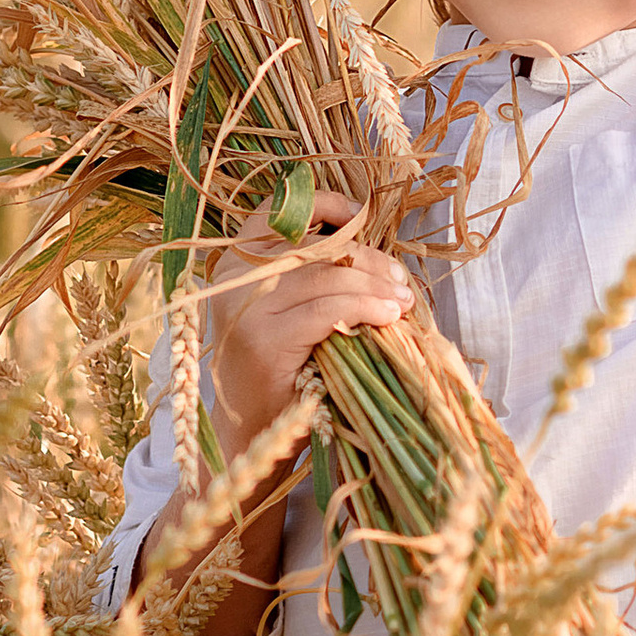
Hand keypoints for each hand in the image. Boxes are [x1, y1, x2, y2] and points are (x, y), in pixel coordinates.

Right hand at [200, 191, 412, 464]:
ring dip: (373, 285)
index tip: (361, 213)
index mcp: (237, 265)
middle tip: (400, 281)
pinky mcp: (264, 341)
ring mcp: (245, 309)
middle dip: (366, 258)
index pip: (276, 213)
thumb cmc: (284, 371)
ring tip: (402, 302)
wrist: (256, 432)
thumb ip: (314, 277)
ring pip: (323, 276)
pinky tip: (387, 316)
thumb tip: (373, 253)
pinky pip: (326, 309)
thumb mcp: (292, 312)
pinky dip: (363, 307)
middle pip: (313, 247)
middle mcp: (234, 280)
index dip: (322, 204)